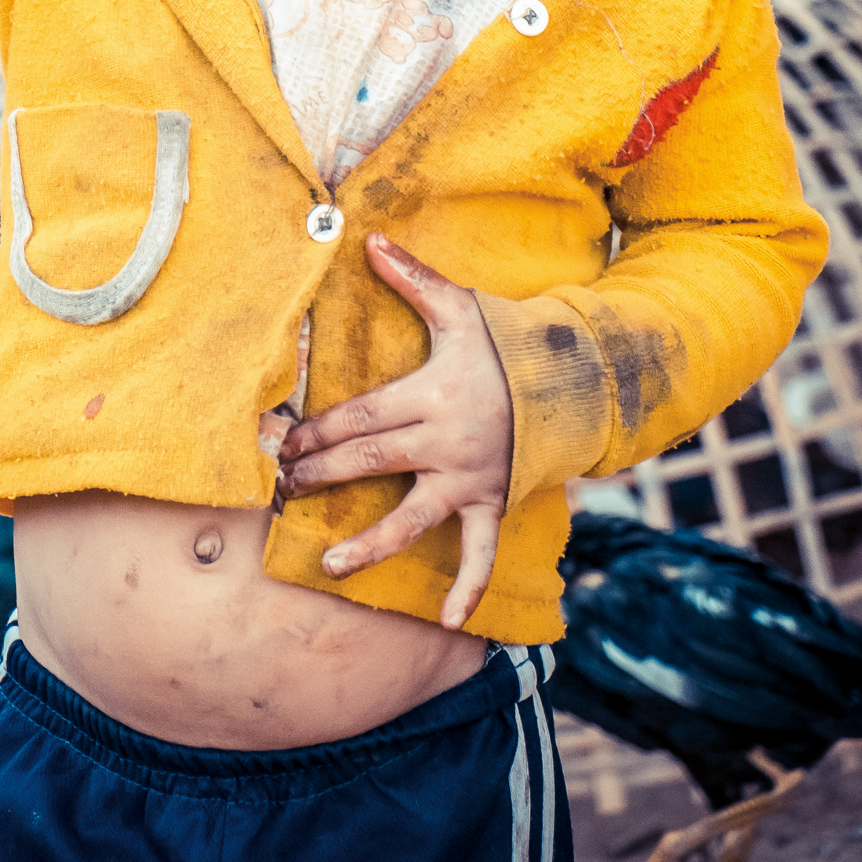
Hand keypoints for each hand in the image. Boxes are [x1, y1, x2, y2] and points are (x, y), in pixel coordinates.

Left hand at [276, 235, 512, 630]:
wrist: (578, 377)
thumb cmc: (510, 340)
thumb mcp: (461, 306)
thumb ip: (413, 278)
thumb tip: (369, 240)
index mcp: (429, 395)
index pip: (359, 417)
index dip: (318, 431)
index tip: (285, 444)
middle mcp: (444, 442)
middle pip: (370, 462)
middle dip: (322, 477)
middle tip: (283, 491)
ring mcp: (469, 478)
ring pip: (412, 519)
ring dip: (369, 544)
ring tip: (328, 566)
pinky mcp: (495, 501)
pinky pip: (481, 550)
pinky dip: (468, 587)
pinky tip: (447, 621)